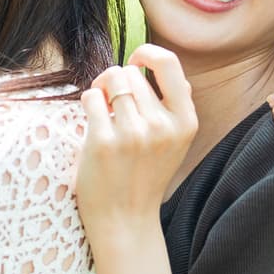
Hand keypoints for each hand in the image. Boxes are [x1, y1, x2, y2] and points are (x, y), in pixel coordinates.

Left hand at [75, 46, 196, 247]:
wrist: (126, 220)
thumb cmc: (145, 176)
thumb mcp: (175, 143)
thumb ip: (173, 108)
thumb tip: (163, 70)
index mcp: (185, 122)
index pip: (170, 64)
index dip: (148, 53)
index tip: (135, 60)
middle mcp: (163, 126)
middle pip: (131, 73)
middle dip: (117, 80)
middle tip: (111, 99)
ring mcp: (134, 134)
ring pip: (111, 80)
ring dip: (101, 89)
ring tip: (102, 108)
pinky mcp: (104, 141)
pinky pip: (91, 97)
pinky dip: (88, 102)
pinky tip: (93, 120)